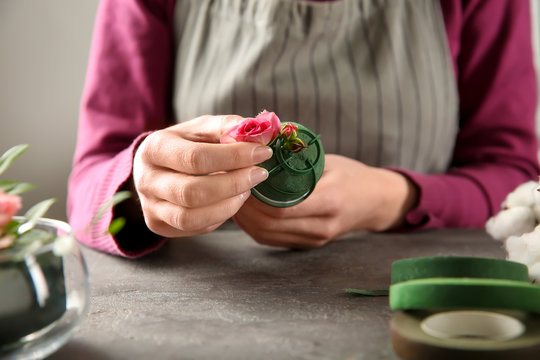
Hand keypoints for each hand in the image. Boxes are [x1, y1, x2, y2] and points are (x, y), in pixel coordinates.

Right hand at [131, 115, 272, 237]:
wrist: (156, 166)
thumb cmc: (185, 143)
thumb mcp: (203, 128)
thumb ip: (228, 128)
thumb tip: (260, 135)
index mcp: (154, 148)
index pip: (196, 158)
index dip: (234, 157)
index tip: (263, 152)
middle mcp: (146, 180)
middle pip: (193, 192)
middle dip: (233, 184)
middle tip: (259, 174)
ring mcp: (150, 206)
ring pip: (193, 217)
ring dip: (229, 205)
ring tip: (246, 190)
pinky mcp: (159, 225)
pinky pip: (196, 228)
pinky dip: (220, 216)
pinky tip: (231, 200)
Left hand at [233, 154, 417, 248]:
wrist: (376, 201)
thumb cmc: (352, 175)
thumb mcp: (328, 161)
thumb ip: (296, 160)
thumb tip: (258, 151)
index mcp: (329, 201)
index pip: (281, 206)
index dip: (256, 194)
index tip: (241, 176)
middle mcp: (321, 226)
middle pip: (270, 224)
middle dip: (245, 207)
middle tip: (230, 187)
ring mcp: (314, 239)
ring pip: (267, 235)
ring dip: (246, 218)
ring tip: (233, 197)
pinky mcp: (308, 244)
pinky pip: (272, 239)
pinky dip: (254, 226)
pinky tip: (246, 211)